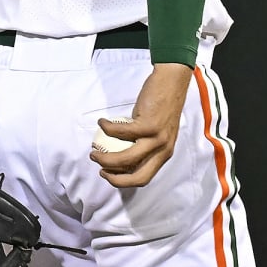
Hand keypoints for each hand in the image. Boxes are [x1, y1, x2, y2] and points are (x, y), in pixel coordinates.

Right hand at [91, 63, 191, 187]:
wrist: (172, 85)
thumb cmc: (161, 106)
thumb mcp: (156, 131)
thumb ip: (143, 142)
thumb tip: (121, 150)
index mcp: (164, 154)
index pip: (144, 178)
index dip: (123, 181)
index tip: (107, 173)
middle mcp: (163, 150)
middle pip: (137, 175)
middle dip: (114, 177)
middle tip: (99, 167)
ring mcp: (157, 139)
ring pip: (127, 158)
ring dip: (106, 158)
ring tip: (94, 151)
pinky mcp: (149, 125)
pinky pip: (121, 132)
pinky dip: (107, 128)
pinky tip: (102, 123)